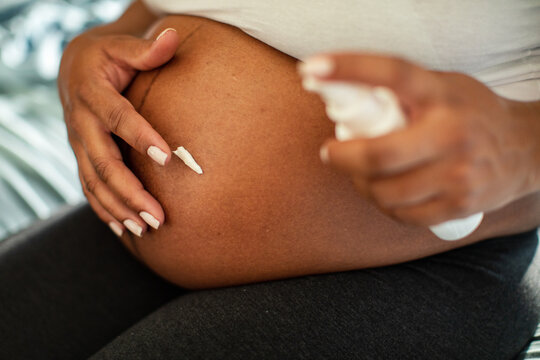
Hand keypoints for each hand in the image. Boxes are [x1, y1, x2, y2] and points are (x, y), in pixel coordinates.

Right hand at [58, 27, 179, 236]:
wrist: (73, 70)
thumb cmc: (105, 58)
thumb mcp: (120, 46)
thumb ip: (146, 49)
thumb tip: (173, 39)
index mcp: (93, 93)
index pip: (117, 117)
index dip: (140, 136)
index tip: (167, 158)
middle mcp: (82, 123)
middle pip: (103, 162)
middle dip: (130, 192)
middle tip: (158, 216)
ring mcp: (78, 144)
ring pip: (94, 182)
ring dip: (119, 208)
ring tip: (146, 229)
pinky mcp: (81, 157)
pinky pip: (88, 188)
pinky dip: (104, 211)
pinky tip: (124, 229)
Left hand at [302, 53, 539, 226]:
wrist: (525, 149)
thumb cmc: (472, 113)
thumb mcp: (444, 87)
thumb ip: (404, 91)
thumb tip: (347, 95)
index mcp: (443, 95)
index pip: (393, 73)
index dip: (349, 68)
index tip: (313, 68)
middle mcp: (452, 133)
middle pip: (379, 155)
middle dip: (341, 157)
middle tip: (330, 153)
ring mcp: (458, 174)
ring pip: (385, 192)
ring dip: (360, 185)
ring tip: (360, 174)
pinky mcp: (460, 205)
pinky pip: (403, 215)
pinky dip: (384, 206)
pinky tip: (384, 192)